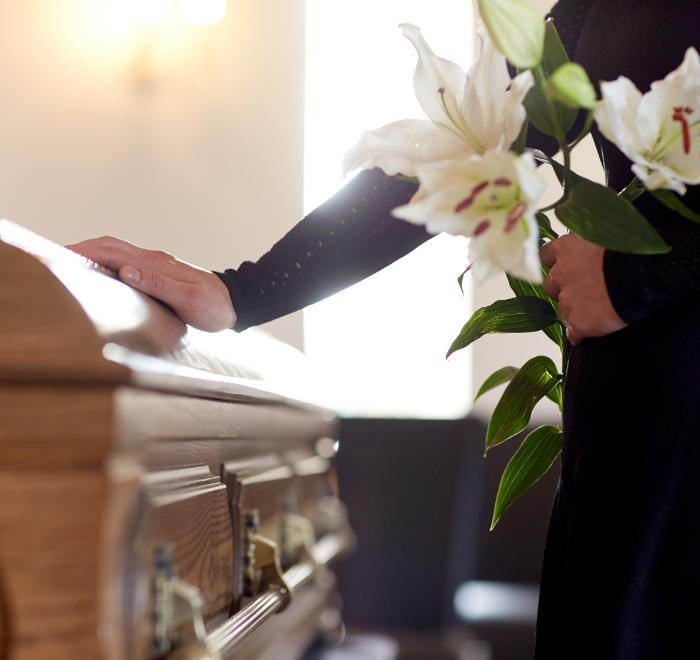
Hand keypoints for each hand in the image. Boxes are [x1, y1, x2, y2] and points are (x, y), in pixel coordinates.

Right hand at [66, 237, 236, 331]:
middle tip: (53, 257)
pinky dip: (106, 264)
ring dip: (92, 255)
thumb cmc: (213, 306)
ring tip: (68, 264)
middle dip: (80, 249)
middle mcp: (153, 260)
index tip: (58, 254)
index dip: (84, 251)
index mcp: (156, 264)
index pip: (112, 251)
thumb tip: (126, 271)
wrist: (235, 304)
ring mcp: (156, 265)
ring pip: (117, 253)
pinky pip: (126, 263)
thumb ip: (158, 285)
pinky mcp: (159, 274)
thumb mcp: (188, 300)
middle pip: (110, 246)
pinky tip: (98, 275)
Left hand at [539, 234, 626, 345]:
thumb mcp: (605, 236)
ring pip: (561, 311)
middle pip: (550, 286)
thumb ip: (590, 244)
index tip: (564, 267)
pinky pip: (572, 334)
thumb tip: (591, 249)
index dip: (555, 264)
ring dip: (572, 312)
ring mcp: (567, 300)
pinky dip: (579, 334)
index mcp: (566, 248)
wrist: (644, 273)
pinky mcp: (578, 322)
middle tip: (583, 291)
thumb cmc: (631, 249)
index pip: (545, 256)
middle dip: (562, 289)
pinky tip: (589, 333)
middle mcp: (560, 274)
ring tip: (592, 313)